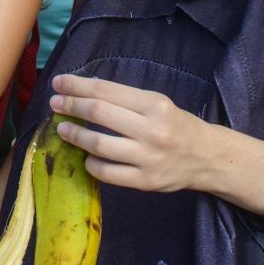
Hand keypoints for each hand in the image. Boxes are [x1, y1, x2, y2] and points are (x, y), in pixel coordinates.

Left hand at [48, 74, 211, 191]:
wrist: (207, 158)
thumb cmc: (176, 126)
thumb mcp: (157, 104)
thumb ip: (125, 100)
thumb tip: (83, 92)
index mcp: (154, 104)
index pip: (107, 90)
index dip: (77, 86)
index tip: (59, 83)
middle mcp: (151, 129)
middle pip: (100, 113)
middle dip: (71, 106)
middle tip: (55, 104)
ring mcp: (148, 157)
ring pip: (99, 145)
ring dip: (75, 135)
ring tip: (63, 129)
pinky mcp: (145, 181)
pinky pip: (107, 173)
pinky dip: (91, 164)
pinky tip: (86, 157)